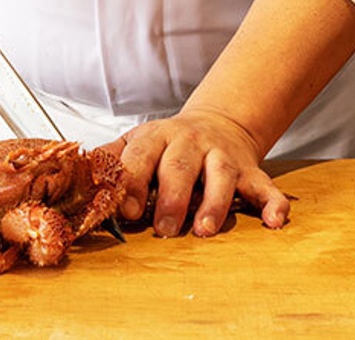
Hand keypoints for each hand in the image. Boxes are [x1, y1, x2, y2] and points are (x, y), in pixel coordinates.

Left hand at [102, 108, 289, 236]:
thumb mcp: (136, 143)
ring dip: (214, 203)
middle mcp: (190, 143)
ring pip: (220, 176)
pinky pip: (265, 185)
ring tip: (205, 230)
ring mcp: (222, 156)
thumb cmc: (168, 144)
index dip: (133, 182)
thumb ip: (110, 159)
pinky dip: (273, 202)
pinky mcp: (250, 170)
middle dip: (172, 198)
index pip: (141, 156)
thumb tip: (78, 175)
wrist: (217, 123)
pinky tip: (275, 222)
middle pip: (180, 166)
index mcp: (156, 137)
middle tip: (165, 229)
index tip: (127, 210)